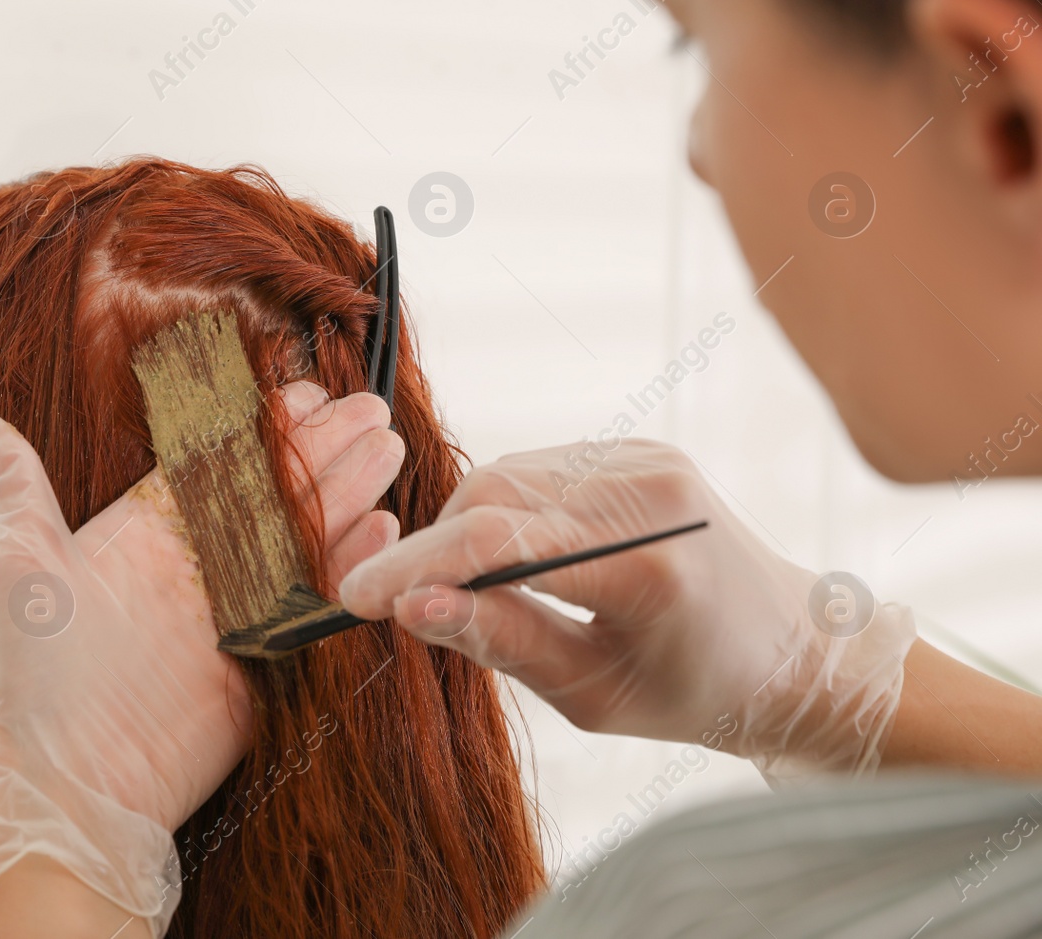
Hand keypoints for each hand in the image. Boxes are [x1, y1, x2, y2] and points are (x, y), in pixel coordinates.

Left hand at [0, 384, 402, 934]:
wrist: (73, 786)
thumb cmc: (35, 678)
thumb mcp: (18, 567)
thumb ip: (14, 489)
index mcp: (146, 533)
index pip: (218, 462)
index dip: (264, 427)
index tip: (306, 391)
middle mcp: (196, 568)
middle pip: (273, 494)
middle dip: (323, 451)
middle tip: (371, 410)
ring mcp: (234, 615)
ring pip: (302, 539)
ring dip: (346, 495)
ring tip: (388, 451)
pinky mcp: (264, 664)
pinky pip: (316, 607)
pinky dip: (350, 569)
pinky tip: (383, 530)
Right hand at [338, 439, 916, 780]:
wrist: (791, 649)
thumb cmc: (695, 691)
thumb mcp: (592, 694)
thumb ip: (500, 642)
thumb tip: (410, 607)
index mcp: (648, 567)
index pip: (498, 546)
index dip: (412, 568)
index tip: (353, 598)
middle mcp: (651, 493)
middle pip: (492, 494)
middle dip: (431, 547)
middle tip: (396, 601)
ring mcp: (649, 460)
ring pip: (506, 473)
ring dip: (463, 527)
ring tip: (458, 588)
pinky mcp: (641, 449)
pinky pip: (538, 467)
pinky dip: (502, 509)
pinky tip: (508, 558)